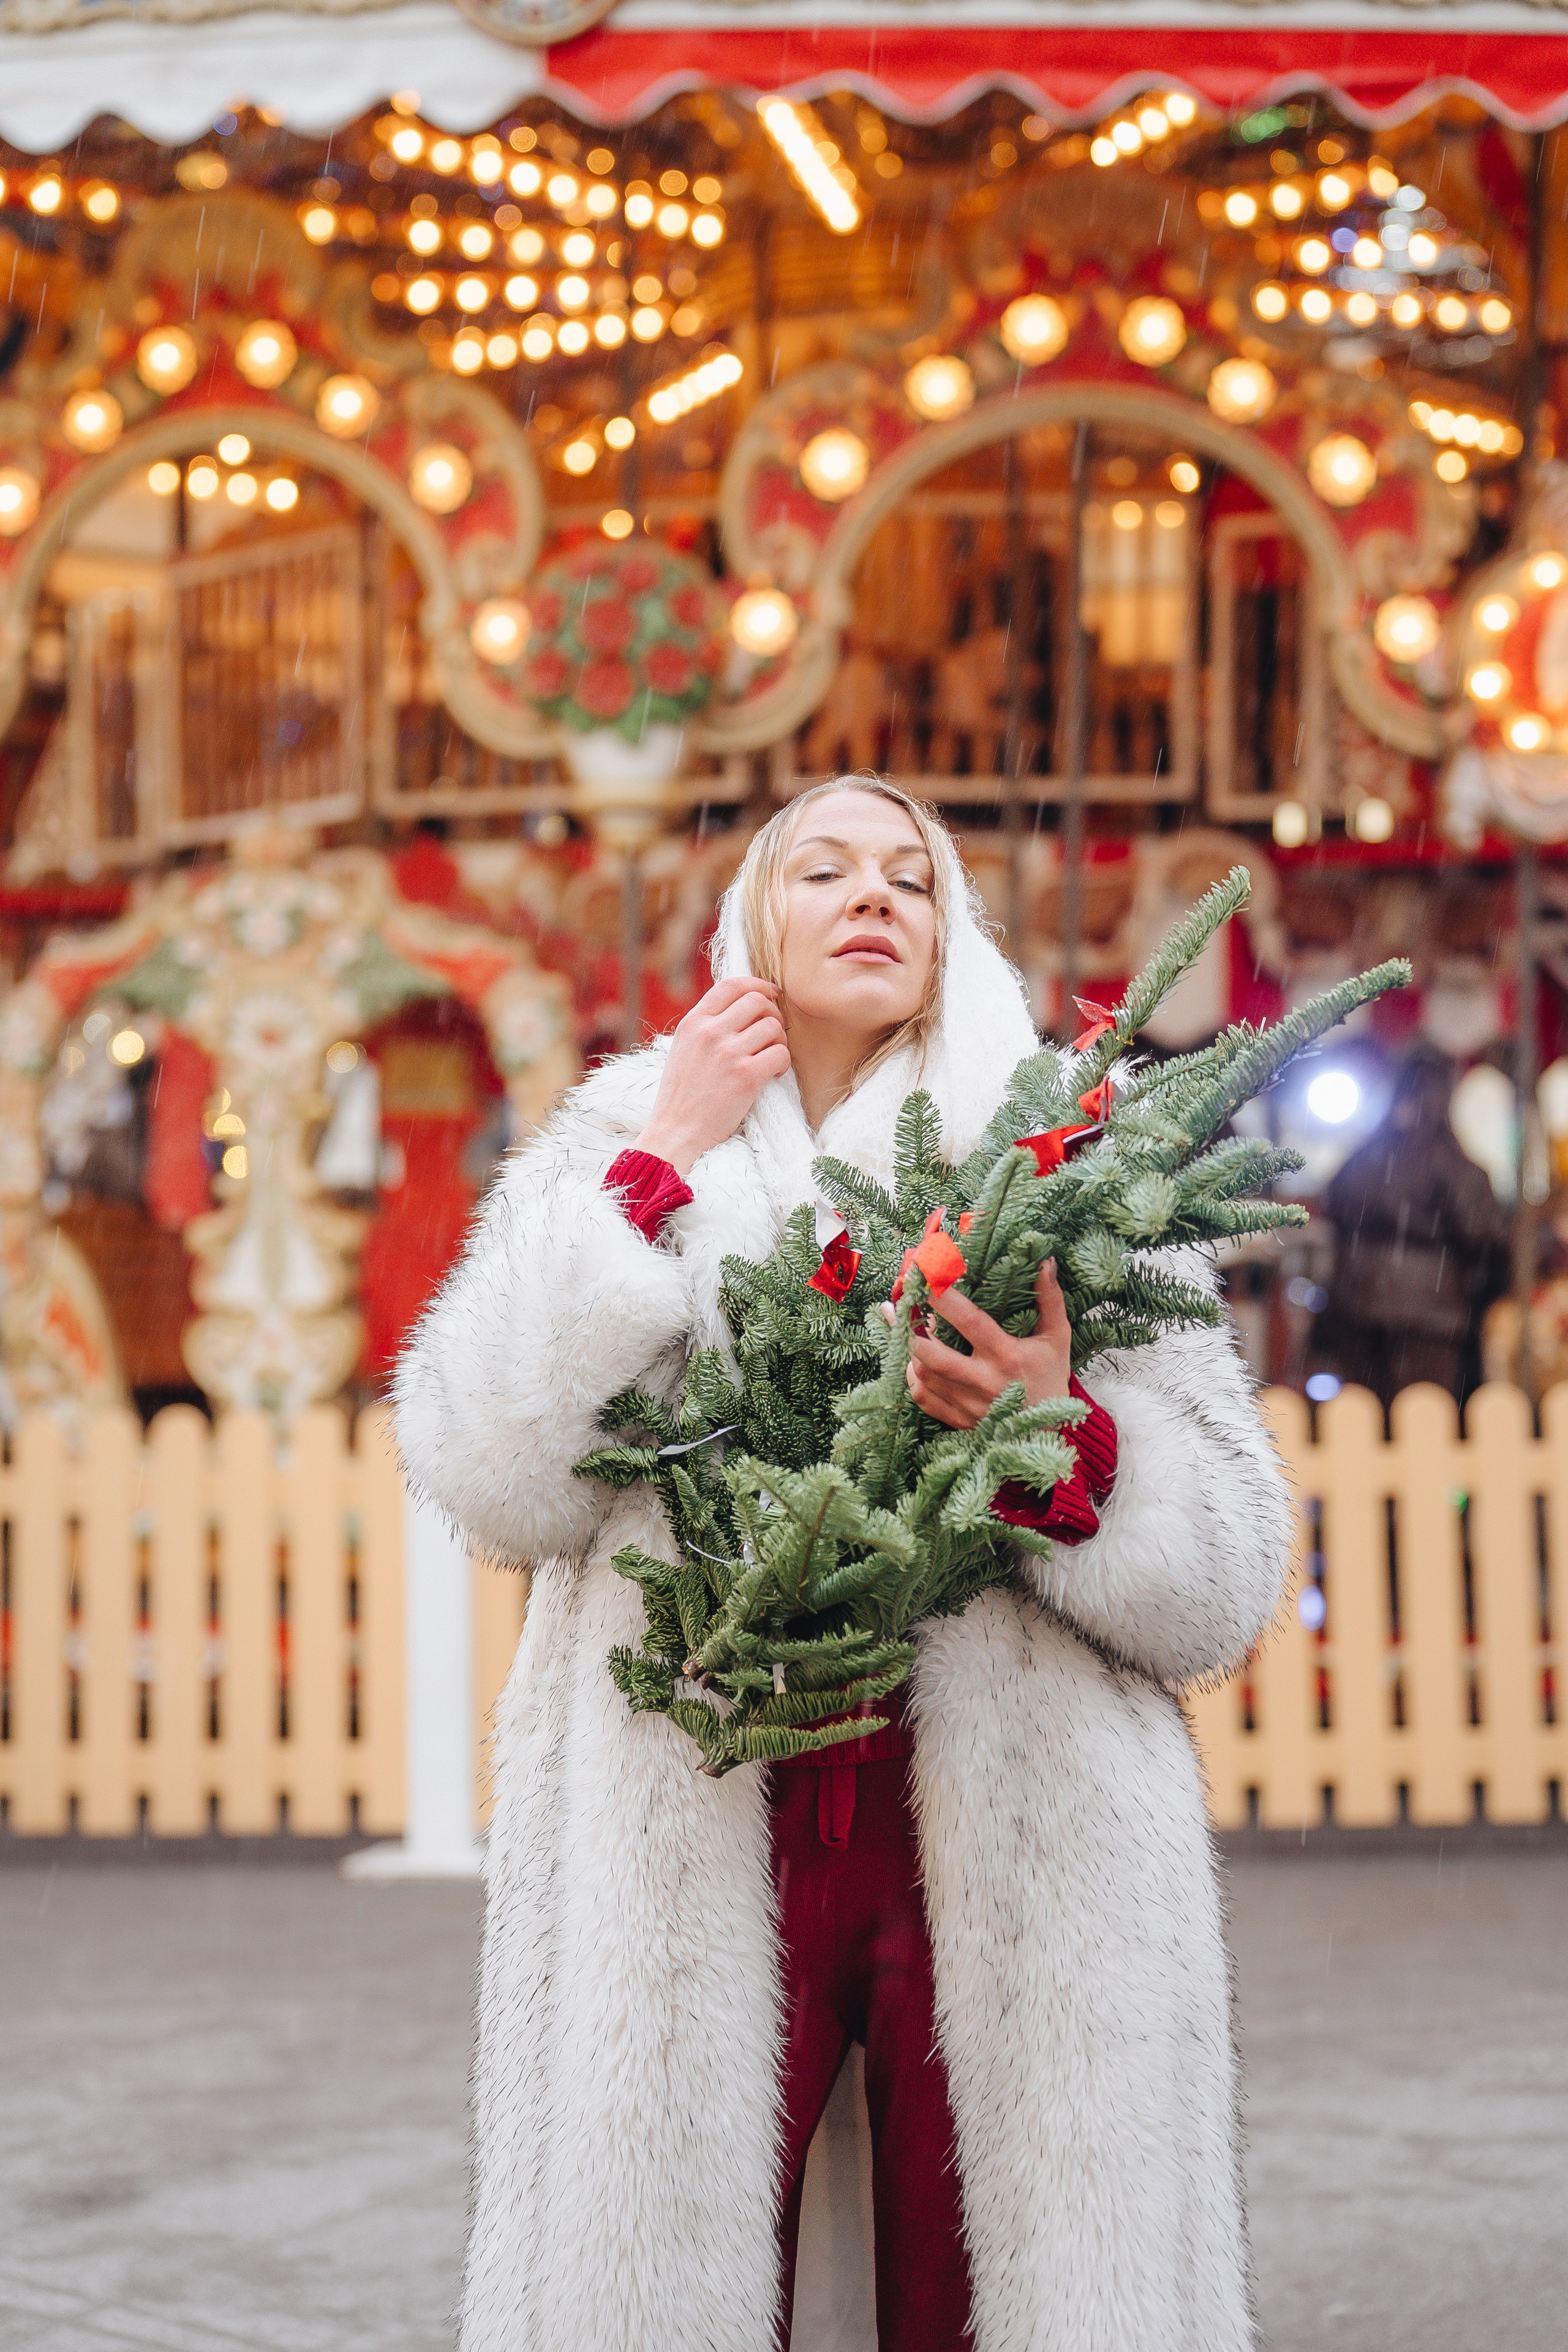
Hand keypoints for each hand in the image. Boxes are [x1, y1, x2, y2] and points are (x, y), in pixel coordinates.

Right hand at [632, 976, 790, 1175]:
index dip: (758, 984)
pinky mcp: (746, 1076)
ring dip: (780, 1041)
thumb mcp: (684, 1048)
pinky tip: (772, 1074)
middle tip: (771, 1034)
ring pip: (773, 1026)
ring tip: (770, 1057)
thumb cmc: (682, 1095)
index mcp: (693, 1022)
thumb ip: (707, 1025)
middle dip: (773, 1013)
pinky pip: (781, 1053)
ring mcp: (728, 1053)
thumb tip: (741, 1006)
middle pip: (758, 1001)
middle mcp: (710, 1032)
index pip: (731, 984)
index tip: (771, 993)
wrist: (676, 1132)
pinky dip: (782, 1063)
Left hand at [886, 1260, 1072, 1430]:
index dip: (943, 1299)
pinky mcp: (958, 1420)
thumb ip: (1050, 1299)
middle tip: (899, 1304)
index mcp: (1007, 1356)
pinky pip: (922, 1397)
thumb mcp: (1057, 1338)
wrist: (1048, 1435)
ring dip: (909, 1347)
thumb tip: (1046, 1262)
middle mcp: (984, 1381)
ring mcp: (968, 1404)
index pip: (970, 1322)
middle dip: (909, 1328)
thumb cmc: (1050, 1378)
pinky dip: (912, 1376)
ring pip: (923, 1374)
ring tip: (906, 1324)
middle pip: (932, 1355)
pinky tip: (913, 1358)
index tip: (923, 1275)